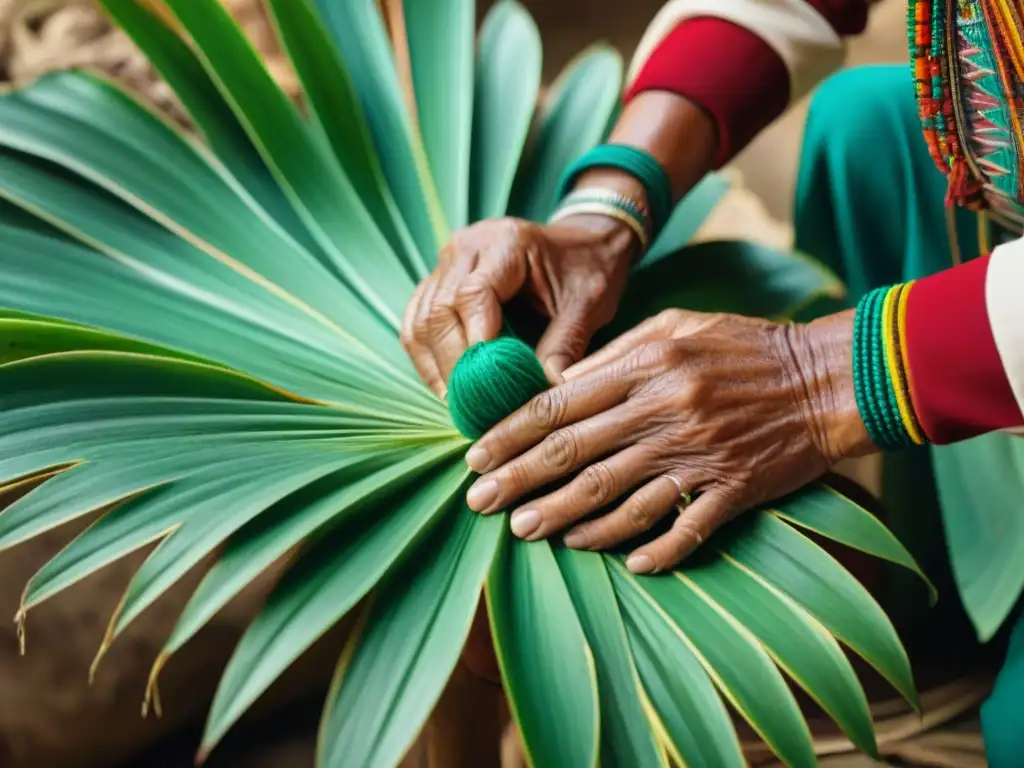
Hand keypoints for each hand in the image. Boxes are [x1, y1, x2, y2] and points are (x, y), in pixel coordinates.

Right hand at [401, 215, 635, 395]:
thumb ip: (566, 344)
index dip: (474, 341)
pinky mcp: (438, 284)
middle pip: (439, 310)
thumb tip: (548, 389)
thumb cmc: (587, 270)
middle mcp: (466, 247)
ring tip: (459, 403)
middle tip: (473, 405)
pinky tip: (447, 387)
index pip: (473, 294)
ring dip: (434, 366)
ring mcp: (447, 264)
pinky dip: (427, 358)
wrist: (581, 246)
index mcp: (505, 243)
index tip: (486, 382)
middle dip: (453, 364)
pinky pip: (417, 324)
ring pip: (420, 320)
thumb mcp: (588, 305)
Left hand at [462, 308, 873, 572]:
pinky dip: (652, 550)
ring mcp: (698, 455)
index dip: (511, 434)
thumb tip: (559, 385)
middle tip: (479, 503)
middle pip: (576, 455)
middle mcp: (665, 413)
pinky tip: (622, 563)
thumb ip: (616, 353)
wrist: (826, 379)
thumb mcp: (677, 325)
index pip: (560, 405)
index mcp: (647, 368)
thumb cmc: (744, 346)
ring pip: (618, 498)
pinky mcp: (732, 490)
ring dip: (567, 519)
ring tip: (527, 531)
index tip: (475, 456)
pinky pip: (684, 528)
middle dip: (519, 481)